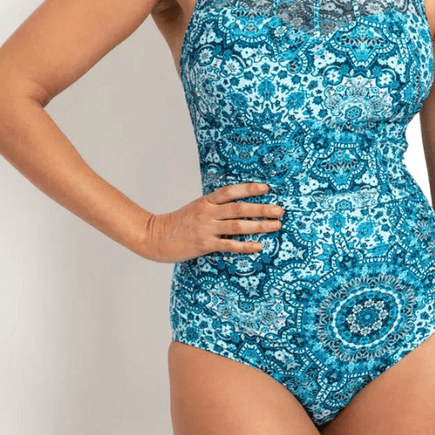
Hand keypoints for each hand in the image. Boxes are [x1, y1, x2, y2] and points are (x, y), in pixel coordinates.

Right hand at [142, 182, 284, 262]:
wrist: (155, 236)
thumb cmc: (177, 223)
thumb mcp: (195, 209)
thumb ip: (214, 207)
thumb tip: (236, 207)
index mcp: (205, 201)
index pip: (230, 191)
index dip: (249, 189)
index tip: (267, 188)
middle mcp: (207, 212)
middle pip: (239, 208)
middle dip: (262, 209)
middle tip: (280, 210)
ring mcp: (206, 228)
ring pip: (237, 226)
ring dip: (259, 225)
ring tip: (276, 225)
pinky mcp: (204, 244)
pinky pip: (228, 245)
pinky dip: (245, 245)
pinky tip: (258, 245)